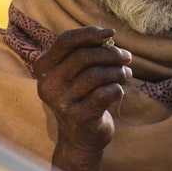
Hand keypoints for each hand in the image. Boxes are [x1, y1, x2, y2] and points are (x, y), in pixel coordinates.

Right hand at [32, 26, 131, 170]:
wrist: (80, 137)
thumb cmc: (83, 96)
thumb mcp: (77, 73)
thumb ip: (87, 52)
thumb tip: (108, 36)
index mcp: (44, 68)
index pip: (65, 40)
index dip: (90, 33)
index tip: (111, 34)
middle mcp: (48, 84)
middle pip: (85, 56)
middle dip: (111, 54)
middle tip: (127, 58)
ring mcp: (61, 102)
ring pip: (96, 74)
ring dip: (118, 71)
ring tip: (126, 74)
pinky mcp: (78, 117)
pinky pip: (104, 94)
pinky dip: (117, 89)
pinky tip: (119, 91)